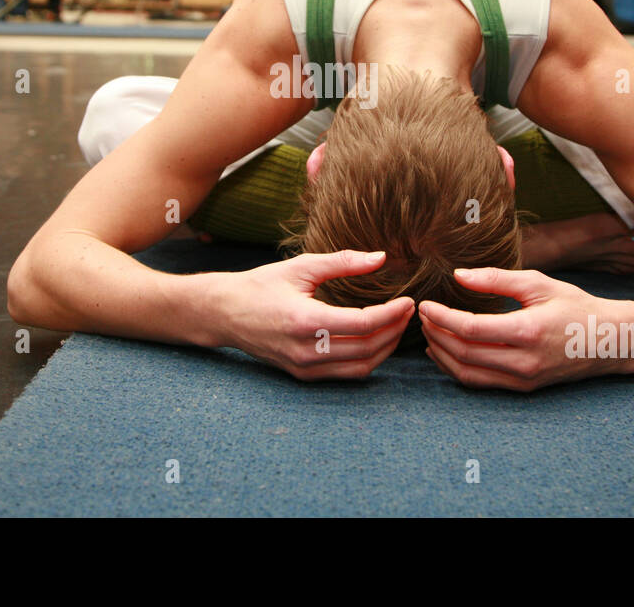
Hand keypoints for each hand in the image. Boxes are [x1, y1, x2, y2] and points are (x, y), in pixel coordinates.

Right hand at [215, 250, 414, 380]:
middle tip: (408, 310)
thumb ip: (343, 262)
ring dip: (386, 347)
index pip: (363, 324)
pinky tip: (377, 340)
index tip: (407, 299)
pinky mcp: (303, 375)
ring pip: (361, 367)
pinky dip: (368, 359)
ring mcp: (304, 367)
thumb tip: (381, 257)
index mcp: (305, 320)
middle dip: (395, 329)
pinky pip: (346, 374)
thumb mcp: (301, 267)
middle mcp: (306, 350)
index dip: (392, 313)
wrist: (225, 314)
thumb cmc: (262, 285)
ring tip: (397, 325)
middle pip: (368, 348)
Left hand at [420, 268, 633, 390]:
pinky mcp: (523, 388)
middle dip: (437, 334)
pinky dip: (457, 369)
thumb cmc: (575, 306)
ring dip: (442, 354)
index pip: (471, 329)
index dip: (442, 318)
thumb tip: (458, 275)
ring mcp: (523, 379)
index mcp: (527, 331)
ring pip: (468, 374)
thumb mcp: (538, 284)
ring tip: (429, 333)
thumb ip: (496, 279)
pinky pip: (480, 382)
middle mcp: (524, 361)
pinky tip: (446, 351)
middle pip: (464, 354)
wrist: (609, 341)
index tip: (425, 305)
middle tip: (422, 316)